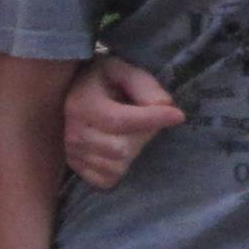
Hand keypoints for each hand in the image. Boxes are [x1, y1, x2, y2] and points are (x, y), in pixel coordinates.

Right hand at [61, 54, 183, 190]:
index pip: (120, 120)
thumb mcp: (121, 70)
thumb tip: (164, 105)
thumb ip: (143, 84)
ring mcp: (73, 154)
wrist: (69, 96)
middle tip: (147, 118)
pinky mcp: (77, 168)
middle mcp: (73, 133)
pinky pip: (110, 178)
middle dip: (143, 134)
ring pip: (118, 165)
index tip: (179, 115)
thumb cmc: (102, 81)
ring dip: (134, 150)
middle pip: (122, 147)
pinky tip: (119, 146)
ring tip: (129, 131)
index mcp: (82, 104)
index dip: (152, 119)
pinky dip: (121, 166)